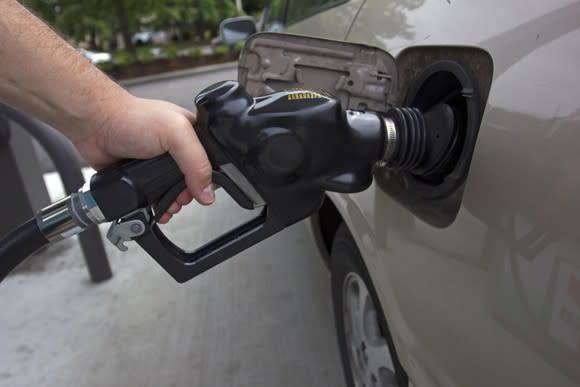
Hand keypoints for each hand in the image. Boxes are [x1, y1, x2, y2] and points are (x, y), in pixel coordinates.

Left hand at [73, 94, 213, 223]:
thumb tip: (207, 192)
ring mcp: (157, 165)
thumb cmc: (132, 118)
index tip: (201, 191)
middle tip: (182, 199)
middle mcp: (175, 151)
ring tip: (168, 207)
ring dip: (173, 204)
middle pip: (192, 182)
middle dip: (188, 195)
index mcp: (191, 135)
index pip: (211, 163)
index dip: (209, 180)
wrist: (96, 125)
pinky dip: (155, 207)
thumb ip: (196, 162)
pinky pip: (153, 198)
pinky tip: (155, 210)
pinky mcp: (141, 177)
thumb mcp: (176, 134)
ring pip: (173, 192)